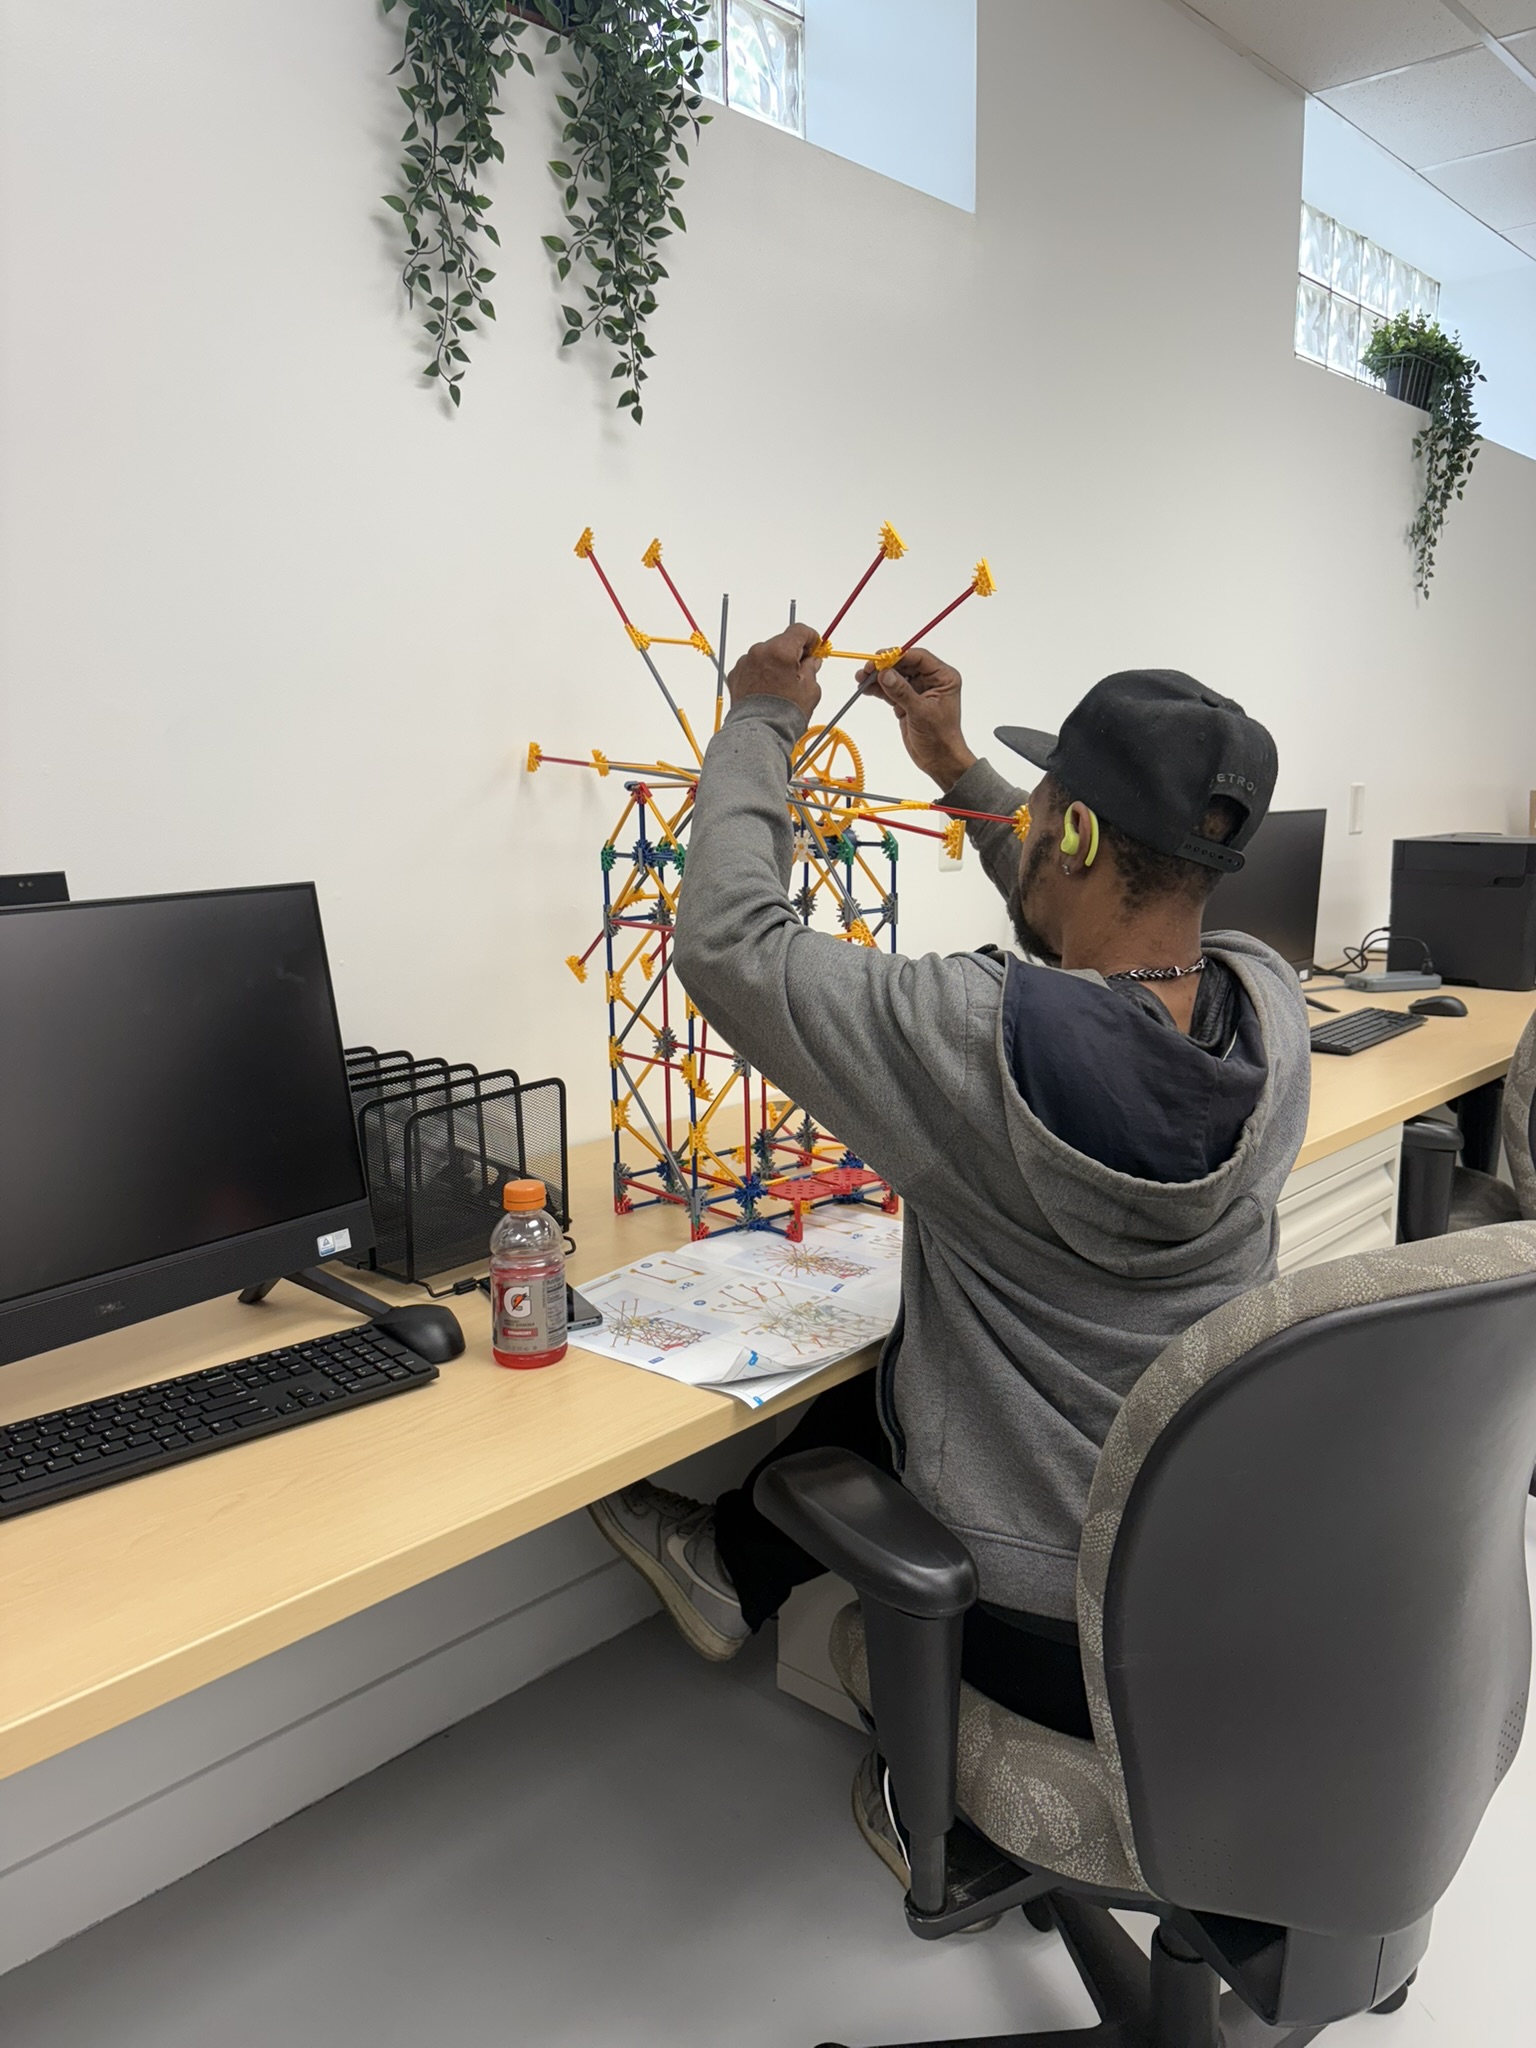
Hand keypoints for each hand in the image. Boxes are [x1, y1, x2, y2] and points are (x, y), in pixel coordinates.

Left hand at [727, 624, 823, 723]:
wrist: (759, 733)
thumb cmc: (784, 714)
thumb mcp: (810, 689)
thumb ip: (811, 669)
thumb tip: (811, 661)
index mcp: (781, 650)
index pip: (799, 630)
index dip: (811, 637)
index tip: (815, 646)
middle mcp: (760, 651)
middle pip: (781, 643)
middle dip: (792, 654)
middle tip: (801, 670)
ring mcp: (745, 663)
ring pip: (766, 655)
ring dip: (775, 664)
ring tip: (782, 685)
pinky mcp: (736, 675)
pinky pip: (752, 667)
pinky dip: (761, 673)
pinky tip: (768, 690)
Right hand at [857, 646, 975, 789]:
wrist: (940, 760)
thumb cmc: (940, 737)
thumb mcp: (921, 712)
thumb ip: (902, 691)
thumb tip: (885, 674)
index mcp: (943, 678)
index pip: (919, 658)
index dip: (898, 655)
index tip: (880, 658)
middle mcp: (932, 681)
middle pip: (904, 665)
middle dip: (885, 666)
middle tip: (868, 668)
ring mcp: (918, 691)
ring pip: (895, 677)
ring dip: (878, 677)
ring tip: (861, 678)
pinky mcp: (907, 702)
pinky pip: (890, 690)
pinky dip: (878, 689)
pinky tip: (866, 688)